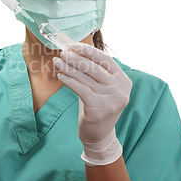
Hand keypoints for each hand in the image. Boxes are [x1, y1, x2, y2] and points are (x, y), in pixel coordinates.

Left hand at [52, 42, 132, 165]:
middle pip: (95, 68)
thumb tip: (74, 51)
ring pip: (86, 78)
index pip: (106, 60)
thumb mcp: (101, 87)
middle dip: (77, 58)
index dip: (89, 51)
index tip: (74, 45)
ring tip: (57, 62)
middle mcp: (120, 90)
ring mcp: (111, 100)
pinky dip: (69, 81)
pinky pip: (81, 89)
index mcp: (123, 81)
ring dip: (69, 68)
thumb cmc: (97, 106)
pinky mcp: (99, 109)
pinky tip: (60, 76)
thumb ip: (94, 71)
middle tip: (63, 53)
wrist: (98, 135)